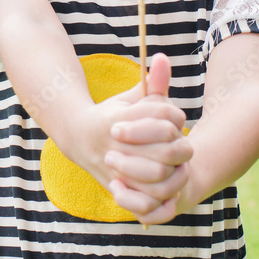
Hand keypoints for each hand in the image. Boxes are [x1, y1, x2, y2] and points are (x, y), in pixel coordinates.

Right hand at [62, 53, 190, 219]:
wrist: (78, 137)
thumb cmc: (113, 115)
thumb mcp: (131, 98)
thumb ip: (152, 82)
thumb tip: (164, 57)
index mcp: (119, 119)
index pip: (164, 114)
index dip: (174, 113)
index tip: (172, 117)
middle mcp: (114, 145)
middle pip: (167, 147)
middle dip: (180, 144)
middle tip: (180, 144)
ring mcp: (114, 169)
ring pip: (159, 174)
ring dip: (176, 171)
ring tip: (177, 165)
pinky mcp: (116, 188)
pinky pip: (145, 202)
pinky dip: (161, 198)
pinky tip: (168, 184)